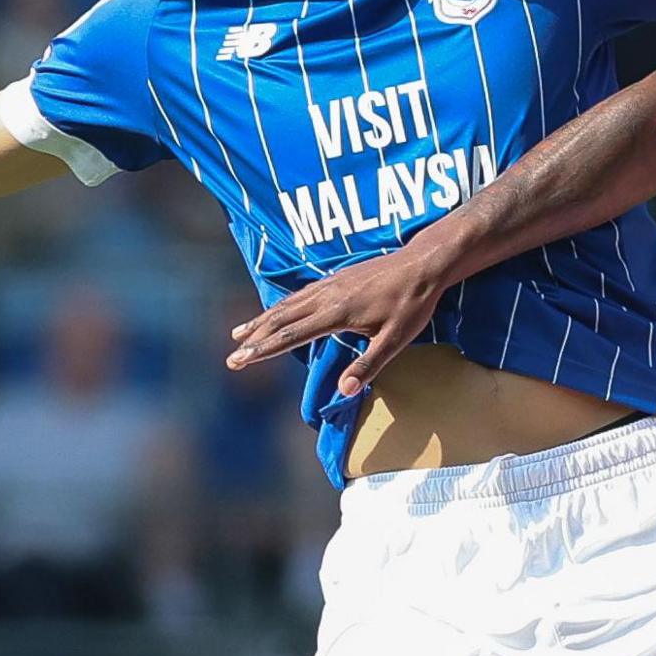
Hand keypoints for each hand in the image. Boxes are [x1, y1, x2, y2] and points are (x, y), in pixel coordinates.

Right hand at [227, 248, 446, 396]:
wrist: (423, 263)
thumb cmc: (412, 304)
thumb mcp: (395, 340)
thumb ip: (368, 365)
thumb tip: (344, 392)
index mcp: (336, 313)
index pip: (290, 336)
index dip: (262, 350)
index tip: (239, 361)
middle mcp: (326, 296)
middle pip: (281, 319)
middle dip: (254, 338)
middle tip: (232, 357)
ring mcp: (330, 284)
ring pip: (287, 304)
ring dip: (262, 319)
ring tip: (240, 333)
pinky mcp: (336, 277)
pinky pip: (300, 293)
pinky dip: (281, 305)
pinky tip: (276, 310)